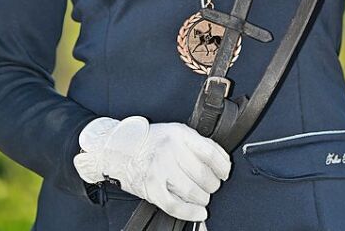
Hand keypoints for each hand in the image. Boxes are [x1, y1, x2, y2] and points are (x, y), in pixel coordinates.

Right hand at [73, 115, 230, 221]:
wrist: (119, 149)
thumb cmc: (150, 140)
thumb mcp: (175, 132)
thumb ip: (196, 143)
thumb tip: (220, 161)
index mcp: (180, 134)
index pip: (210, 152)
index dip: (223, 165)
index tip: (225, 172)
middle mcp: (170, 151)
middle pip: (203, 174)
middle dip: (213, 184)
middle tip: (212, 185)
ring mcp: (160, 170)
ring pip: (192, 191)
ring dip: (203, 198)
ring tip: (203, 196)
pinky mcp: (151, 188)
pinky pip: (175, 205)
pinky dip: (190, 212)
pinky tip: (199, 212)